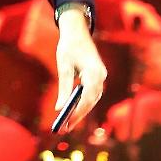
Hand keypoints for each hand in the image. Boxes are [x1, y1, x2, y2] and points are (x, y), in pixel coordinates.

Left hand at [53, 11, 106, 131]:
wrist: (77, 31)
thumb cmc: (68, 47)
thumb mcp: (63, 67)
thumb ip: (63, 88)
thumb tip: (59, 108)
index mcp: (94, 72)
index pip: (88, 97)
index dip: (77, 112)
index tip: (66, 122)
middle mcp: (101, 76)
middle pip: (91, 101)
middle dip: (78, 115)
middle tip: (64, 129)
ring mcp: (101, 77)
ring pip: (92, 99)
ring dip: (81, 112)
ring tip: (67, 124)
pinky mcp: (98, 77)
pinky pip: (92, 94)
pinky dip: (83, 104)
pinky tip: (73, 112)